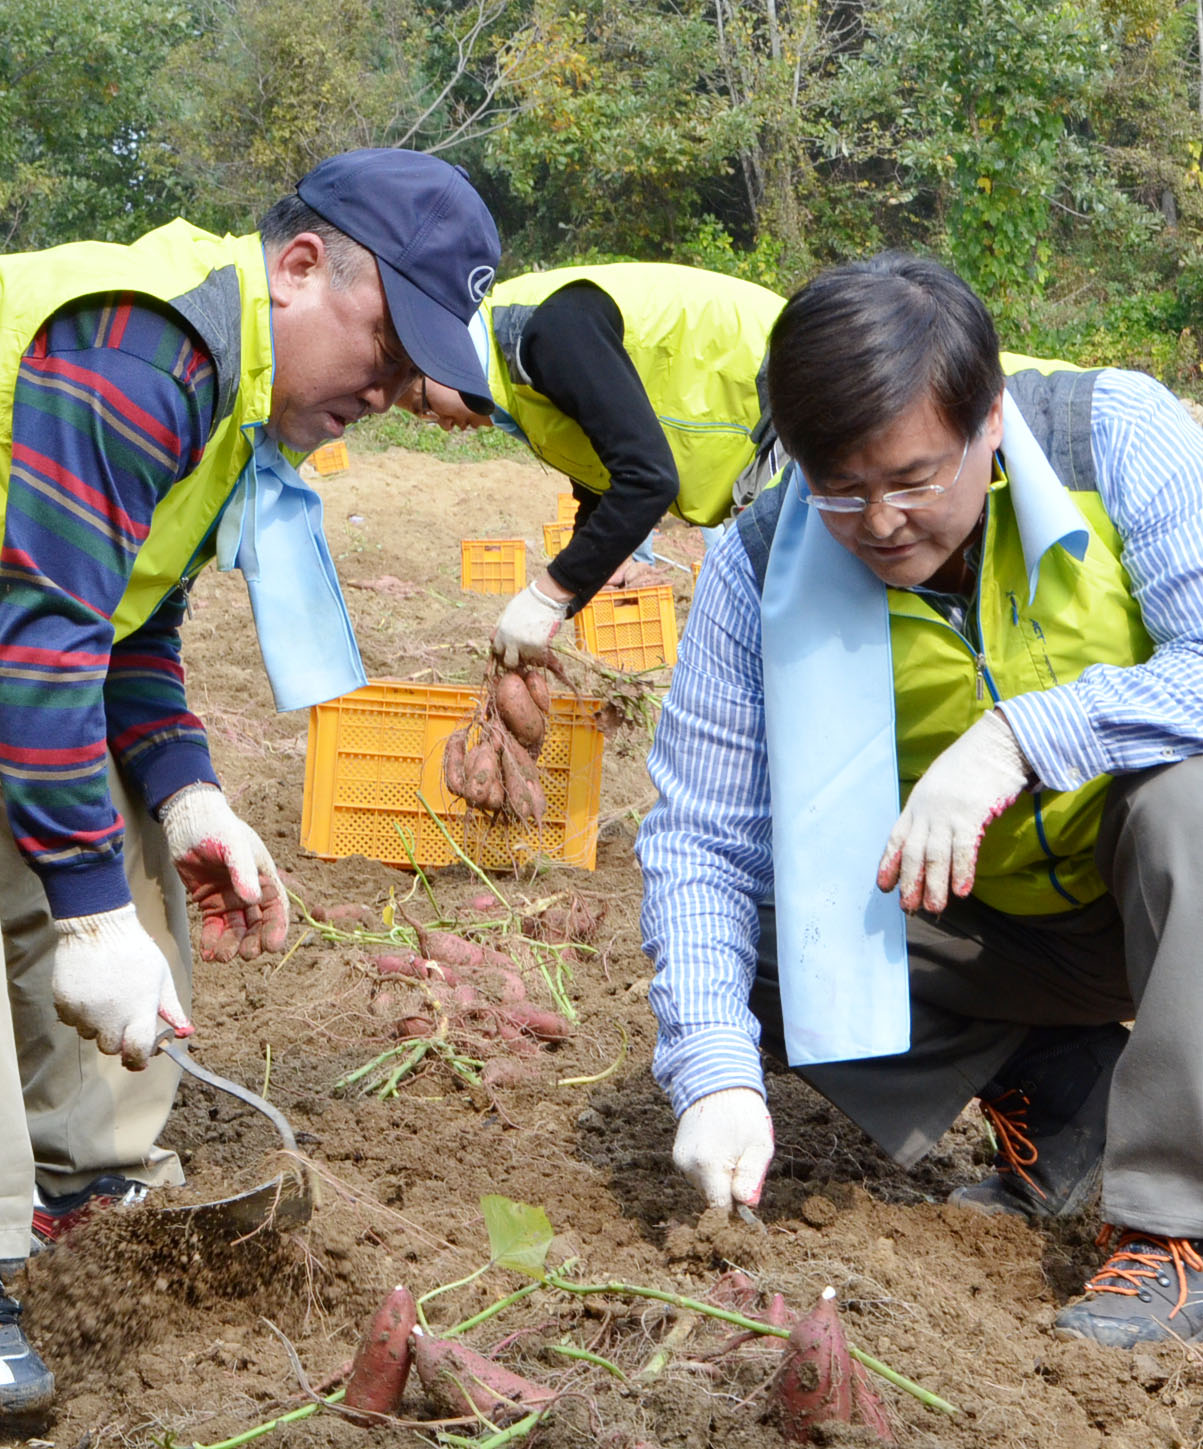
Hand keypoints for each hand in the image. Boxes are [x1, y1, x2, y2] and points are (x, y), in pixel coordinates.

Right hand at [52, 904, 192, 1068]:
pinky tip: (89, 992)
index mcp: (139, 1009)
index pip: (137, 1051)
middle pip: (111, 1048)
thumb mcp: (161, 976)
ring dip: (98, 1025)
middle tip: (122, 1018)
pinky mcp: (64, 1003)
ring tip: (106, 997)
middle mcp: (110, 1015)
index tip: (140, 1057)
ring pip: (89, 1034)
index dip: (139, 1058)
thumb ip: (171, 1008)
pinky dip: (79, 1013)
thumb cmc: (136, 950)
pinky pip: (71, 1021)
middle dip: (118, 1039)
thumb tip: (184, 1032)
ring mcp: (85, 1010)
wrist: (100, 926)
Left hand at [161, 784, 288, 961]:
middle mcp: (250, 890)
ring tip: (220, 958)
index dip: (276, 928)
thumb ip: (242, 871)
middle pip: (258, 923)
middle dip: (253, 942)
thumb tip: (252, 899)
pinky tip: (208, 953)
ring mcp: (230, 897)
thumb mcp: (232, 845)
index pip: (276, 907)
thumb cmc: (215, 827)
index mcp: (263, 876)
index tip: (270, 947)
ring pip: (236, 929)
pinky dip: (213, 941)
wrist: (187, 821)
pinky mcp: (210, 901)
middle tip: (244, 955)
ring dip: (231, 945)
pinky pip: (215, 926)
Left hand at [492, 581, 568, 668]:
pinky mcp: (539, 647)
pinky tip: (544, 644)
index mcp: (502, 631)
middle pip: (509, 662)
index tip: (511, 647)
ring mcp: (525, 645)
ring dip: (531, 654)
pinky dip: (543, 653)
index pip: (497, 650)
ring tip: (536, 642)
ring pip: (527, 660)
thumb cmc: (528, 601)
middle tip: (522, 653)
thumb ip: (502, 626)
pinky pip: (540, 658)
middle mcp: (511, 641)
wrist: (546, 597)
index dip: (505, 649)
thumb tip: (494, 638)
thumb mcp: (508, 612)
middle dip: (515, 659)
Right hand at [673, 1087, 774, 1210]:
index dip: (737, 1208)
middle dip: (730, 1190)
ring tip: (731, 1152)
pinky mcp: (677, 1154)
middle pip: (712, 1199)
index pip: (720, 1208)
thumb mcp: (759, 1144)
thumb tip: (747, 1205)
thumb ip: (752, 1177)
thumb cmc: (743, 1112)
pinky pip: (697, 1175)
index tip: (748, 1195)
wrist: (716, 1081)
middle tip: (743, 1164)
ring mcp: (680, 1159)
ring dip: (720, 1180)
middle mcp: (687, 1165)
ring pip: (704, 1187)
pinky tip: (720, 1150)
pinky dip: (710, 1170)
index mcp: (708, 1165)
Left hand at [877, 709, 1031, 913]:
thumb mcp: (939, 784)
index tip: (883, 886)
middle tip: (908, 908)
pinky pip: (964, 849)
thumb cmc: (970, 764)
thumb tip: (931, 834)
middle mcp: (927, 810)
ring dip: (934, 885)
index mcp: (917, 803)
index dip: (889, 863)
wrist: (995, 744)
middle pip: (914, 853)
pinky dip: (962, 871)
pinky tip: (962, 891)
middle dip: (910, 882)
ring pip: (936, 856)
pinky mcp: (972, 814)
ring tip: (933, 908)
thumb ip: (932, 808)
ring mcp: (948, 813)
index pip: (897, 838)